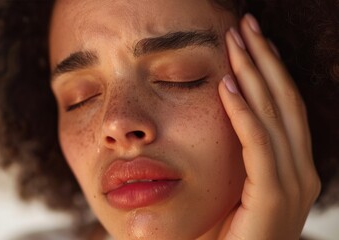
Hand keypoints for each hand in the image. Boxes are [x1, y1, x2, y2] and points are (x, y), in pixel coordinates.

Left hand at [218, 14, 320, 239]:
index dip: (268, 71)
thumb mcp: (230, 184)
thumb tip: (225, 106)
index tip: (250, 40)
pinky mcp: (274, 200)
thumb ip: (237, 151)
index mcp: (292, 168)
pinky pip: (258, 147)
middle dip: (264, 61)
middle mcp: (299, 173)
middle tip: (246, 26)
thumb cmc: (222, 232)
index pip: (283, 109)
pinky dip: (244, 115)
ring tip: (237, 42)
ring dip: (254, 76)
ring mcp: (292, 187)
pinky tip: (227, 87)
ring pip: (275, 118)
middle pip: (284, 103)